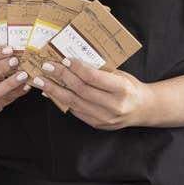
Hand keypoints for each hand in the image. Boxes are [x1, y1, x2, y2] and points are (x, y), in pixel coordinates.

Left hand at [34, 58, 153, 129]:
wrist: (143, 109)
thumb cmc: (130, 87)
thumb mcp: (120, 75)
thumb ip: (99, 71)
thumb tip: (71, 62)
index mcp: (122, 89)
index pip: (94, 78)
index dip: (77, 68)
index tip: (64, 59)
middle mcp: (113, 106)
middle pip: (80, 90)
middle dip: (61, 77)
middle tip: (46, 67)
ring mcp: (104, 118)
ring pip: (74, 102)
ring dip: (54, 90)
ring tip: (41, 80)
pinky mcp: (97, 124)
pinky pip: (75, 111)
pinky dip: (61, 100)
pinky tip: (50, 92)